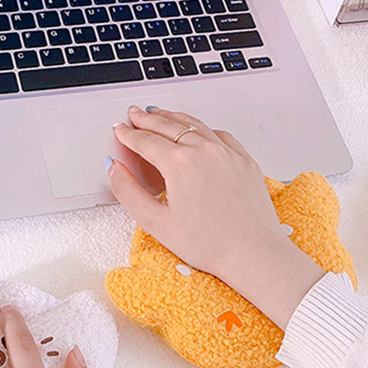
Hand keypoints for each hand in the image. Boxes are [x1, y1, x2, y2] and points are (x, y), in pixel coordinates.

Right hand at [108, 105, 323, 329]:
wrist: (253, 253)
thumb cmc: (210, 243)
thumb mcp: (156, 222)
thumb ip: (128, 192)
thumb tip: (114, 169)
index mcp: (180, 163)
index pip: (146, 141)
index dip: (129, 134)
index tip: (121, 130)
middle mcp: (204, 151)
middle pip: (169, 125)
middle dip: (147, 118)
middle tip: (134, 114)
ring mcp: (227, 152)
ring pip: (195, 124)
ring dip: (173, 117)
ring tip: (160, 114)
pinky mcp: (244, 160)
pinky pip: (219, 134)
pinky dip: (202, 127)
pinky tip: (197, 130)